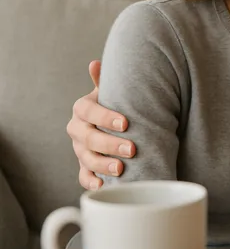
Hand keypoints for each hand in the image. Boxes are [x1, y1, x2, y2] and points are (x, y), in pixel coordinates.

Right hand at [66, 60, 135, 189]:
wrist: (112, 123)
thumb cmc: (114, 104)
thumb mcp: (111, 91)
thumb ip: (105, 80)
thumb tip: (95, 63)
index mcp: (82, 109)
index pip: (88, 111)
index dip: (105, 117)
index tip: (125, 123)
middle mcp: (77, 129)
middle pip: (88, 138)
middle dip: (110, 144)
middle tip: (132, 149)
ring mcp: (79, 149)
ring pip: (85, 158)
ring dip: (102, 165)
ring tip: (121, 169)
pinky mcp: (84, 166)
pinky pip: (83, 176)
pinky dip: (91, 181)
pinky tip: (103, 185)